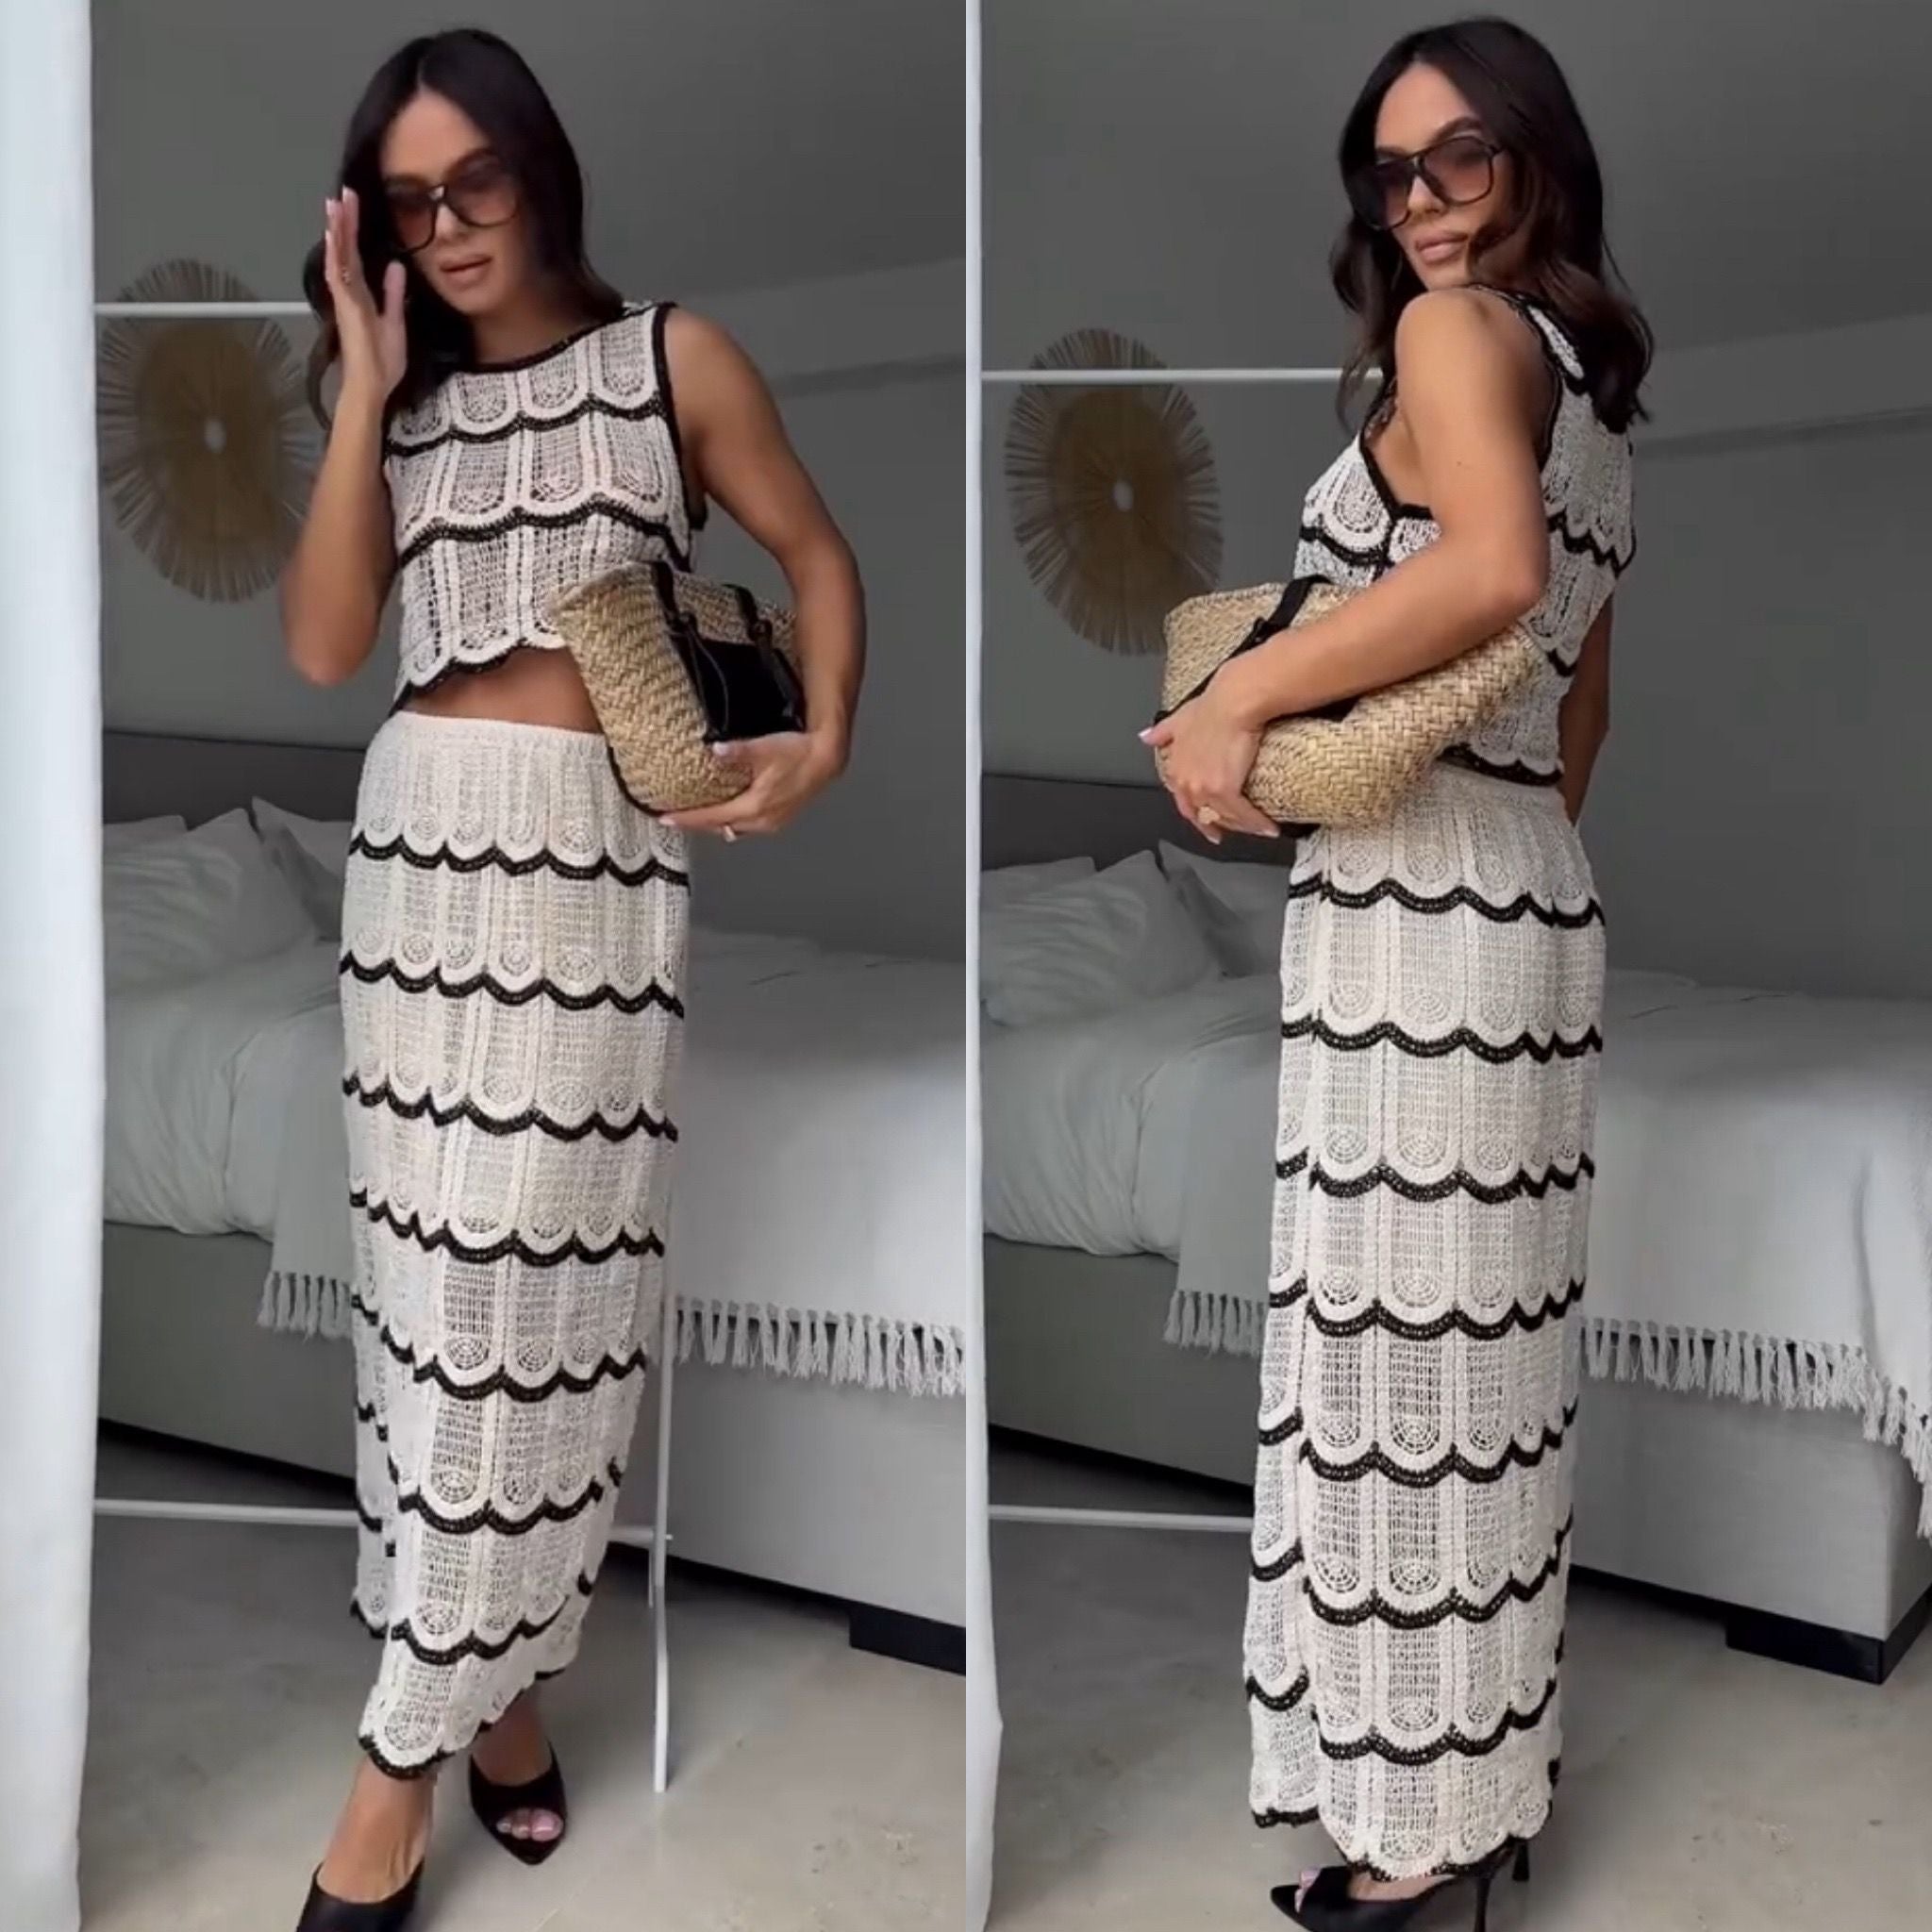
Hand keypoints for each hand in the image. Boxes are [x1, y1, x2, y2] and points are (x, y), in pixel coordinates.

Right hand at [323, 187, 406, 406]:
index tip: (352, 206)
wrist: (373, 386)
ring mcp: (346, 300)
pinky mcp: (347, 308)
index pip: (357, 256)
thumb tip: (396, 266)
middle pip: (345, 250)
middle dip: (343, 222)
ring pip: (339, 258)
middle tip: (342, 193)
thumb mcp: (395, 320)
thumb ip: (394, 294)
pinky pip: (340, 277)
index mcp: (362, 295)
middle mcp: (350, 293)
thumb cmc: (382, 361)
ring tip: (334, 205)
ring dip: (337, 232)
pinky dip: (336, 256)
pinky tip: (333, 237)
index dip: (354, 231)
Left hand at [663, 729, 847, 838]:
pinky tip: (729, 812)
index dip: (686, 819)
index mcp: (753, 806)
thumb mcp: (764, 748)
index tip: (664, 819)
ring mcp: (772, 822)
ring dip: (715, 824)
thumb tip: (714, 749)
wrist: (826, 759)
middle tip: (674, 818)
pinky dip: (732, 820)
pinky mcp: (779, 818)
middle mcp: (761, 821)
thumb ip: (736, 751)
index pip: (711, 817)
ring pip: (735, 829)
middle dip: (696, 824)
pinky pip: (748, 826)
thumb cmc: (798, 753)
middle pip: (720, 827)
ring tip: (697, 817)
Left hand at [1140, 676, 1278, 845]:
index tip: (1206, 822)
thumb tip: (1146, 737)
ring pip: (1224, 818)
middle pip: (1203, 815)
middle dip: (1218, 826)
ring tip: (1258, 829)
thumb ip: (1164, 731)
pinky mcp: (1226, 791)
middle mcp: (1187, 783)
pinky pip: (1243, 815)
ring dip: (1242, 826)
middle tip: (1231, 832)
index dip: (1196, 815)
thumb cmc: (1212, 705)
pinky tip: (1269, 828)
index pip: (1184, 803)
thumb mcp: (1180, 718)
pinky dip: (1257, 823)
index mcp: (1176, 768)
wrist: (1233, 701)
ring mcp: (1205, 789)